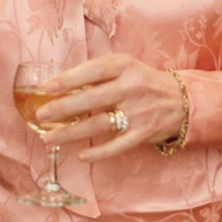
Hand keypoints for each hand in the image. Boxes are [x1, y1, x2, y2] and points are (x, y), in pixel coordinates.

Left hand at [34, 55, 184, 161]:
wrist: (181, 100)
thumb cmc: (142, 82)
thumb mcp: (125, 67)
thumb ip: (97, 73)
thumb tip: (58, 84)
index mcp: (124, 66)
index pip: (93, 70)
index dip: (69, 79)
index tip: (47, 88)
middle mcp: (132, 87)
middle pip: (92, 99)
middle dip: (63, 108)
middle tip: (40, 115)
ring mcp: (139, 112)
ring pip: (99, 124)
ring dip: (71, 133)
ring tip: (48, 138)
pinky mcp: (143, 133)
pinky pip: (118, 146)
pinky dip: (99, 152)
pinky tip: (81, 155)